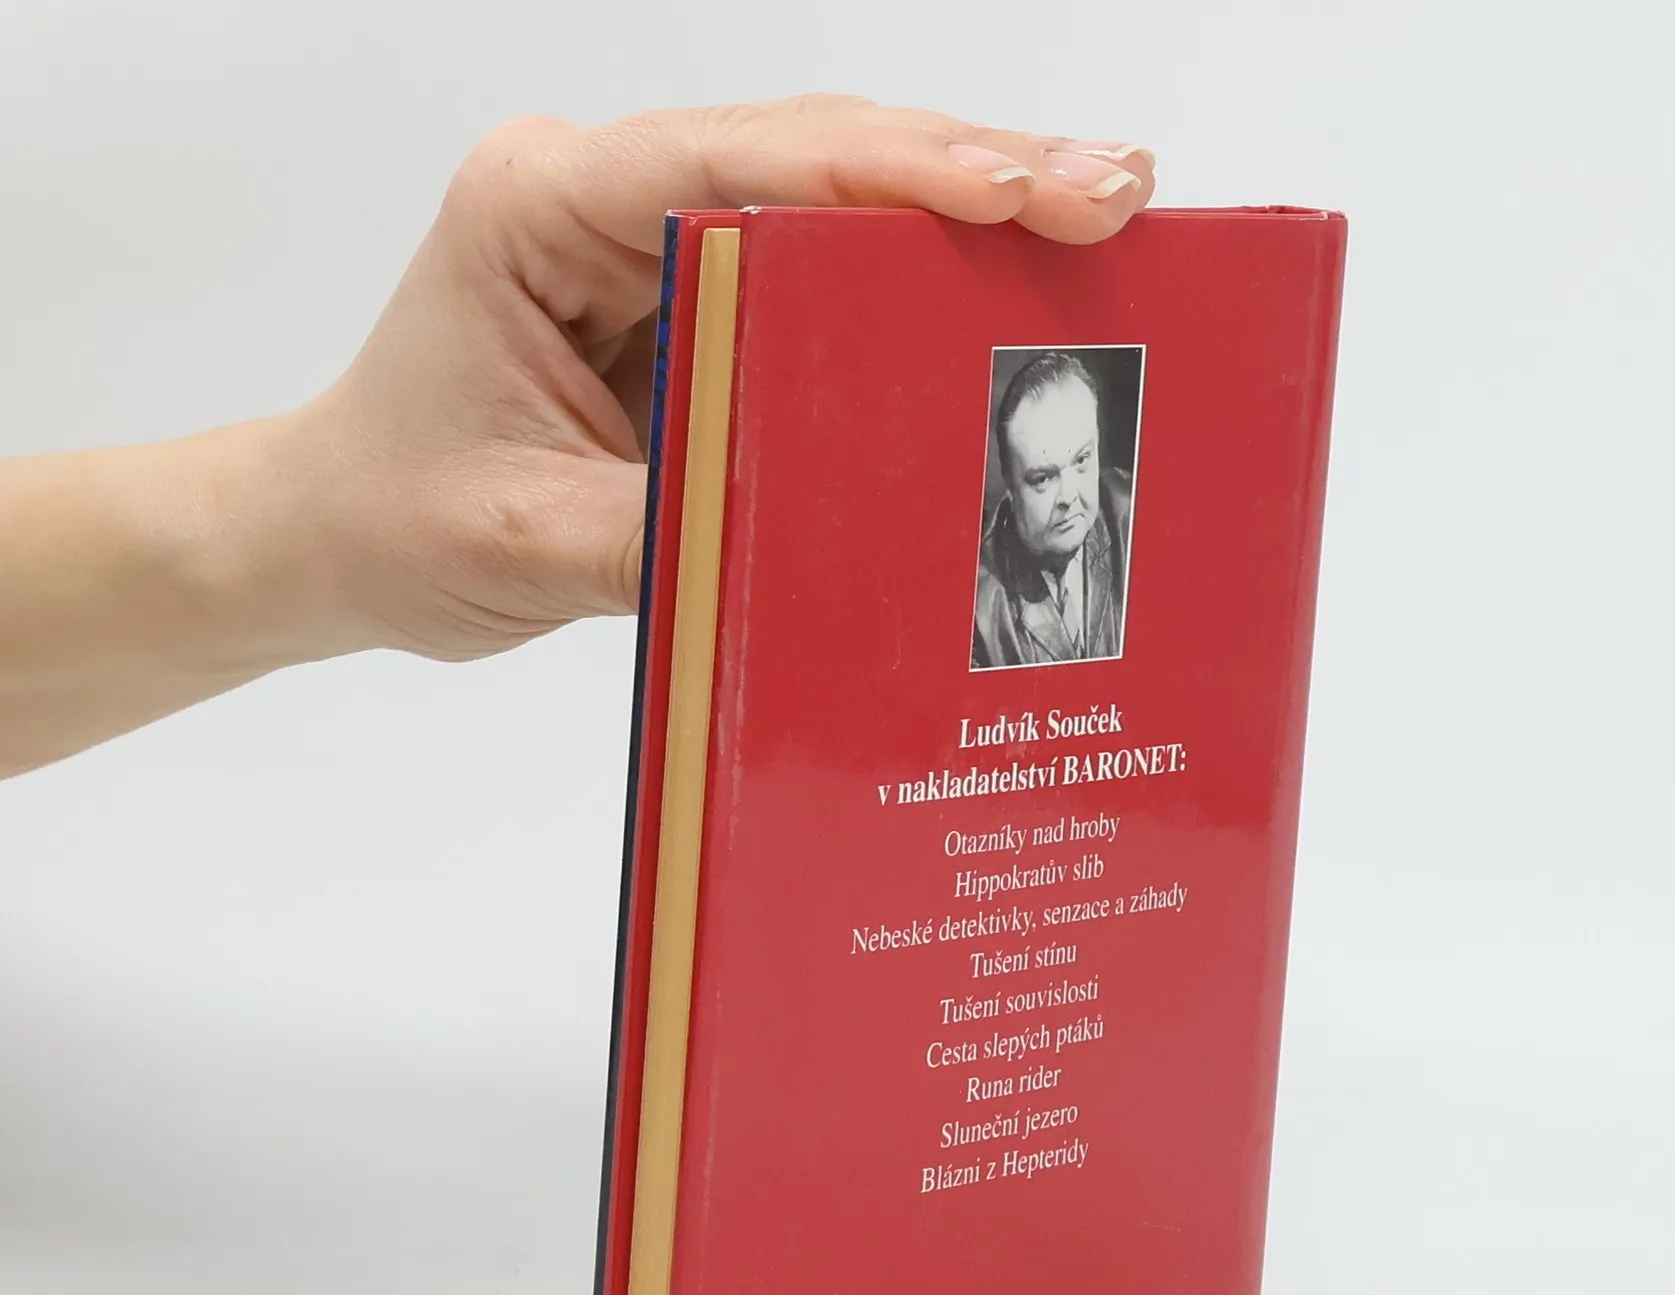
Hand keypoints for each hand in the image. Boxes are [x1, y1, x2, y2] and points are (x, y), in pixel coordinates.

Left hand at [291, 96, 1157, 661]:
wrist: (342, 538)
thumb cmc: (399, 521)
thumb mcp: (529, 544)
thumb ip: (676, 526)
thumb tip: (834, 525)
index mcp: (542, 209)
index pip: (739, 162)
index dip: (892, 172)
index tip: (1019, 193)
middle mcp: (604, 194)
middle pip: (812, 152)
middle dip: (967, 170)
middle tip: (1112, 194)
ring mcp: (652, 238)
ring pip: (831, 195)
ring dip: (961, 210)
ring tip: (1097, 223)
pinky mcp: (690, 295)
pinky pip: (818, 274)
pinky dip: (914, 278)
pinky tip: (1006, 287)